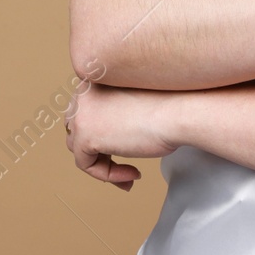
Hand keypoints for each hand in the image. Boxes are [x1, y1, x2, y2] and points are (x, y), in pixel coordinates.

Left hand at [64, 84, 178, 190]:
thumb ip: (113, 114)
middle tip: (126, 166)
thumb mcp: (132, 103)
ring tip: (130, 174)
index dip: (102, 135)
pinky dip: (108, 175)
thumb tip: (105, 139)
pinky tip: (133, 173)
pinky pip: (86, 165)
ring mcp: (80, 114)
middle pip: (77, 131)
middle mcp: (81, 94)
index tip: (125, 149)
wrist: (177, 112)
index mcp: (93, 80)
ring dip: (105, 166)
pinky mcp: (85, 136)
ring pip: (80, 150)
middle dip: (99, 152)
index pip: (85, 113)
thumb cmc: (167, 106)